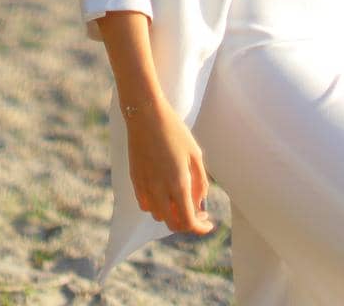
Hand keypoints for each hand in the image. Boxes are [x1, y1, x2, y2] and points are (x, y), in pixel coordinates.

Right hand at [125, 96, 213, 234]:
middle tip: (198, 212)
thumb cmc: (175, 131)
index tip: (208, 224)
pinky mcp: (135, 181)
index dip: (200, 228)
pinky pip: (145, 205)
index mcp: (178, 184)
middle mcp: (159, 191)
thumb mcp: (195, 154)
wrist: (146, 115)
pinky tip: (164, 194)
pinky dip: (157, 207)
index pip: (188, 221)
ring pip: (158, 216)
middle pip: (173, 224)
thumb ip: (200, 182)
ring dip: (172, 215)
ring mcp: (145, 187)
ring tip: (182, 199)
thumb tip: (200, 203)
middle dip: (188, 223)